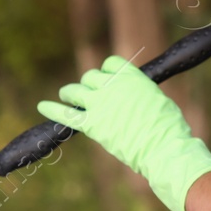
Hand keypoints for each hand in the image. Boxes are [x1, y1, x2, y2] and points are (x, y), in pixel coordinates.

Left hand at [36, 55, 210, 210]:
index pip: (110, 63)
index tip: (107, 81)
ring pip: (75, 90)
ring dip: (70, 92)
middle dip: (89, 85)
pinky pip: (65, 114)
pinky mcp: (91, 124)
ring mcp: (99, 104)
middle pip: (90, 76)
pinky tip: (42, 107)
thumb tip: (132, 96)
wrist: (163, 147)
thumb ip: (138, 92)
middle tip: (90, 95)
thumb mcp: (156, 98)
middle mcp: (112, 85)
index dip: (107, 72)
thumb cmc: (168, 126)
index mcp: (130, 76)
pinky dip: (52, 109)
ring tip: (67, 96)